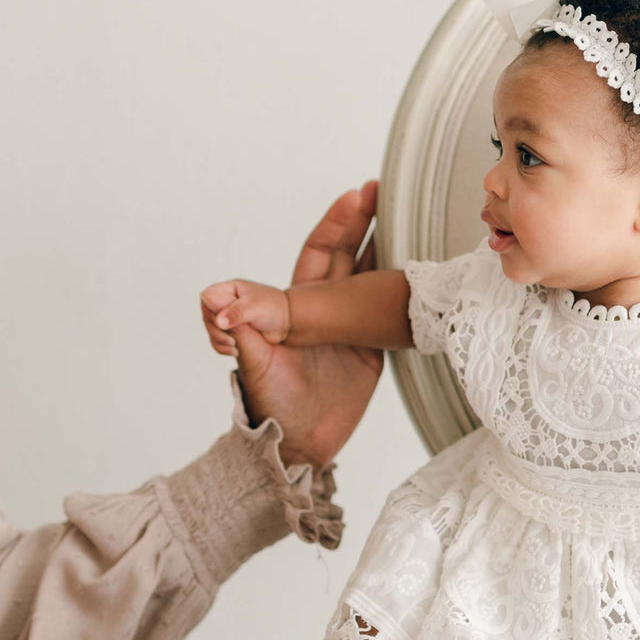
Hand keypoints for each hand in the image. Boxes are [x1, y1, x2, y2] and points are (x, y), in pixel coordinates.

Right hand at [201, 279, 290, 347]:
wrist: (289, 322)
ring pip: (212, 330)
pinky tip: (236, 351)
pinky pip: (218, 340)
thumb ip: (236, 313)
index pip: (207, 298)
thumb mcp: (255, 308)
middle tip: (232, 340)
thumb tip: (219, 321)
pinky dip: (223, 347)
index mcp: (228, 290)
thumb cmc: (275, 308)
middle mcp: (225, 303)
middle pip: (207, 317)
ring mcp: (227, 317)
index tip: (223, 323)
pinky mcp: (231, 331)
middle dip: (216, 330)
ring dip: (219, 340)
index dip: (211, 312)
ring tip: (235, 346)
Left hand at [215, 180, 383, 468]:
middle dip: (363, 222)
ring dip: (386, 248)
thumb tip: (219, 300)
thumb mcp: (256, 366)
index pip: (317, 252)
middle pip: (346, 255)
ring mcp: (347, 327)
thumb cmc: (270, 406)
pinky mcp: (369, 347)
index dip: (335, 225)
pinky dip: (402, 288)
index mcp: (294, 305)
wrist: (298, 447)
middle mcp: (321, 309)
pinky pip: (386, 309)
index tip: (354, 199)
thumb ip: (244, 331)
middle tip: (382, 192)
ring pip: (369, 276)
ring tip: (410, 220)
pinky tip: (420, 274)